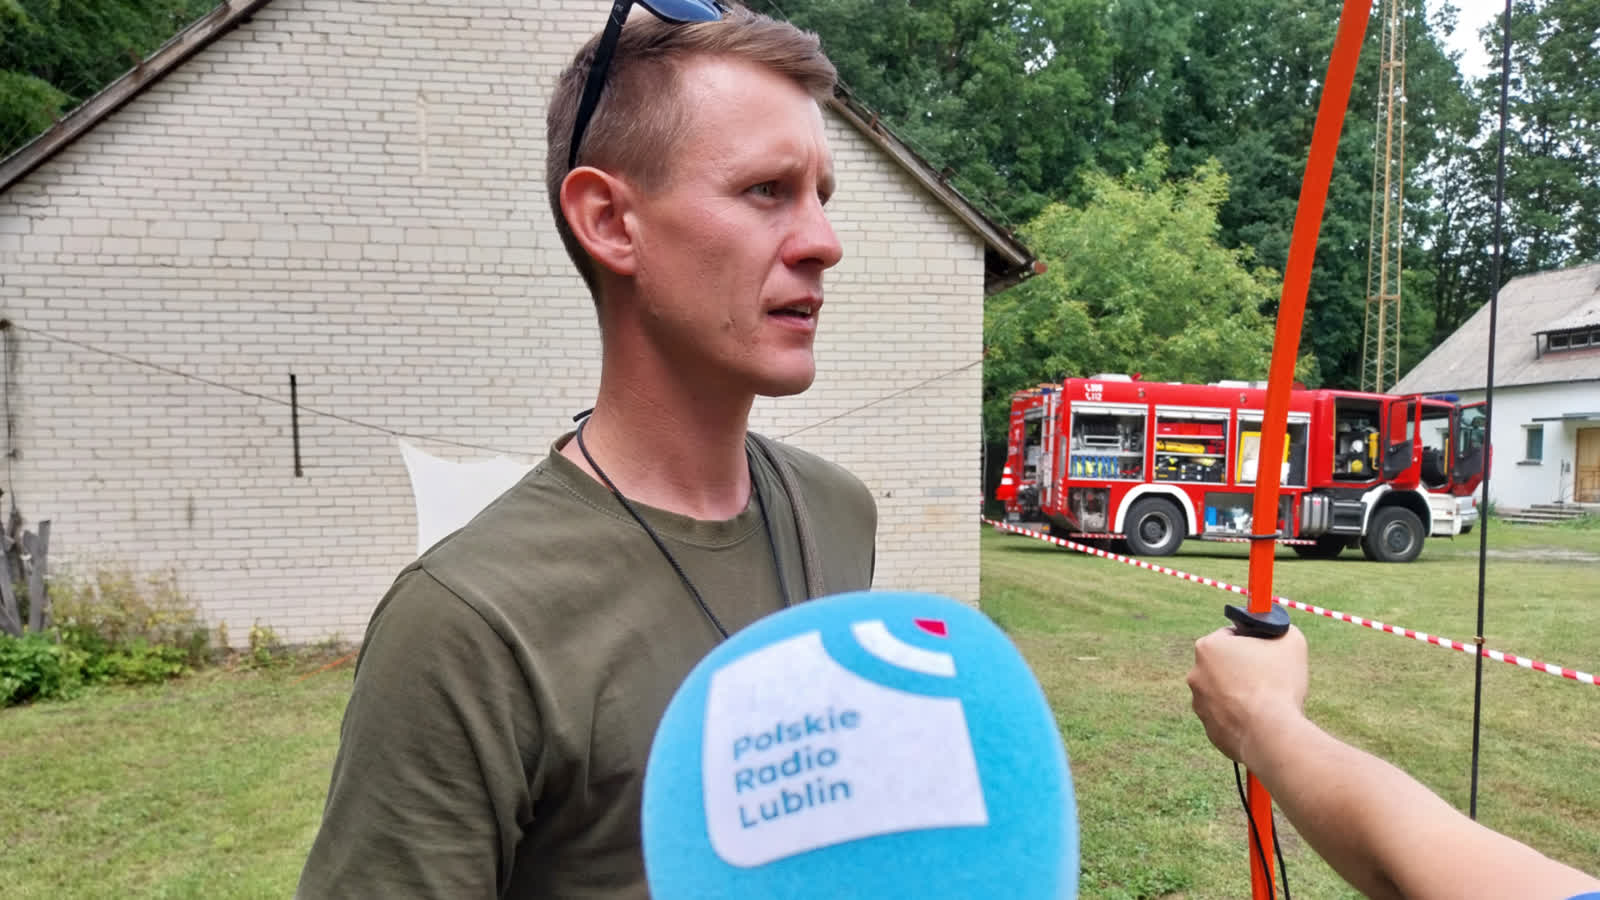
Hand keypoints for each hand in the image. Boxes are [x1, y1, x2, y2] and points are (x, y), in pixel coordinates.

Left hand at [1186, 624, 1308, 763]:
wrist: (1270, 733)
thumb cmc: (1278, 683)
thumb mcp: (1291, 641)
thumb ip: (1281, 629)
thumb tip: (1279, 631)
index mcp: (1207, 647)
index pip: (1231, 635)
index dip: (1252, 641)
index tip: (1267, 652)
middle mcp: (1195, 675)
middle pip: (1224, 665)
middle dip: (1245, 668)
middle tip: (1269, 676)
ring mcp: (1200, 704)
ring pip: (1225, 692)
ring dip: (1242, 693)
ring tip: (1267, 700)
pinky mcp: (1210, 730)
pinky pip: (1229, 718)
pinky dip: (1243, 717)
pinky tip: (1261, 720)